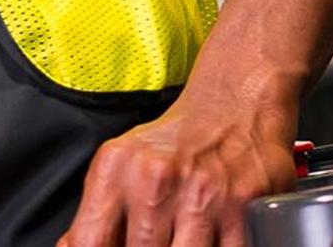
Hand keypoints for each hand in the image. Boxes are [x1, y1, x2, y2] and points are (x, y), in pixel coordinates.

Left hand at [62, 79, 300, 246]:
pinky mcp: (242, 206)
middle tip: (157, 239)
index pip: (89, 242)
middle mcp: (155, 179)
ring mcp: (202, 194)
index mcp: (116, 169)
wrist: (236, 101)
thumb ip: (95, 213)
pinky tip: (209, 239)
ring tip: (179, 238)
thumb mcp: (122, 164)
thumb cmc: (177, 140)